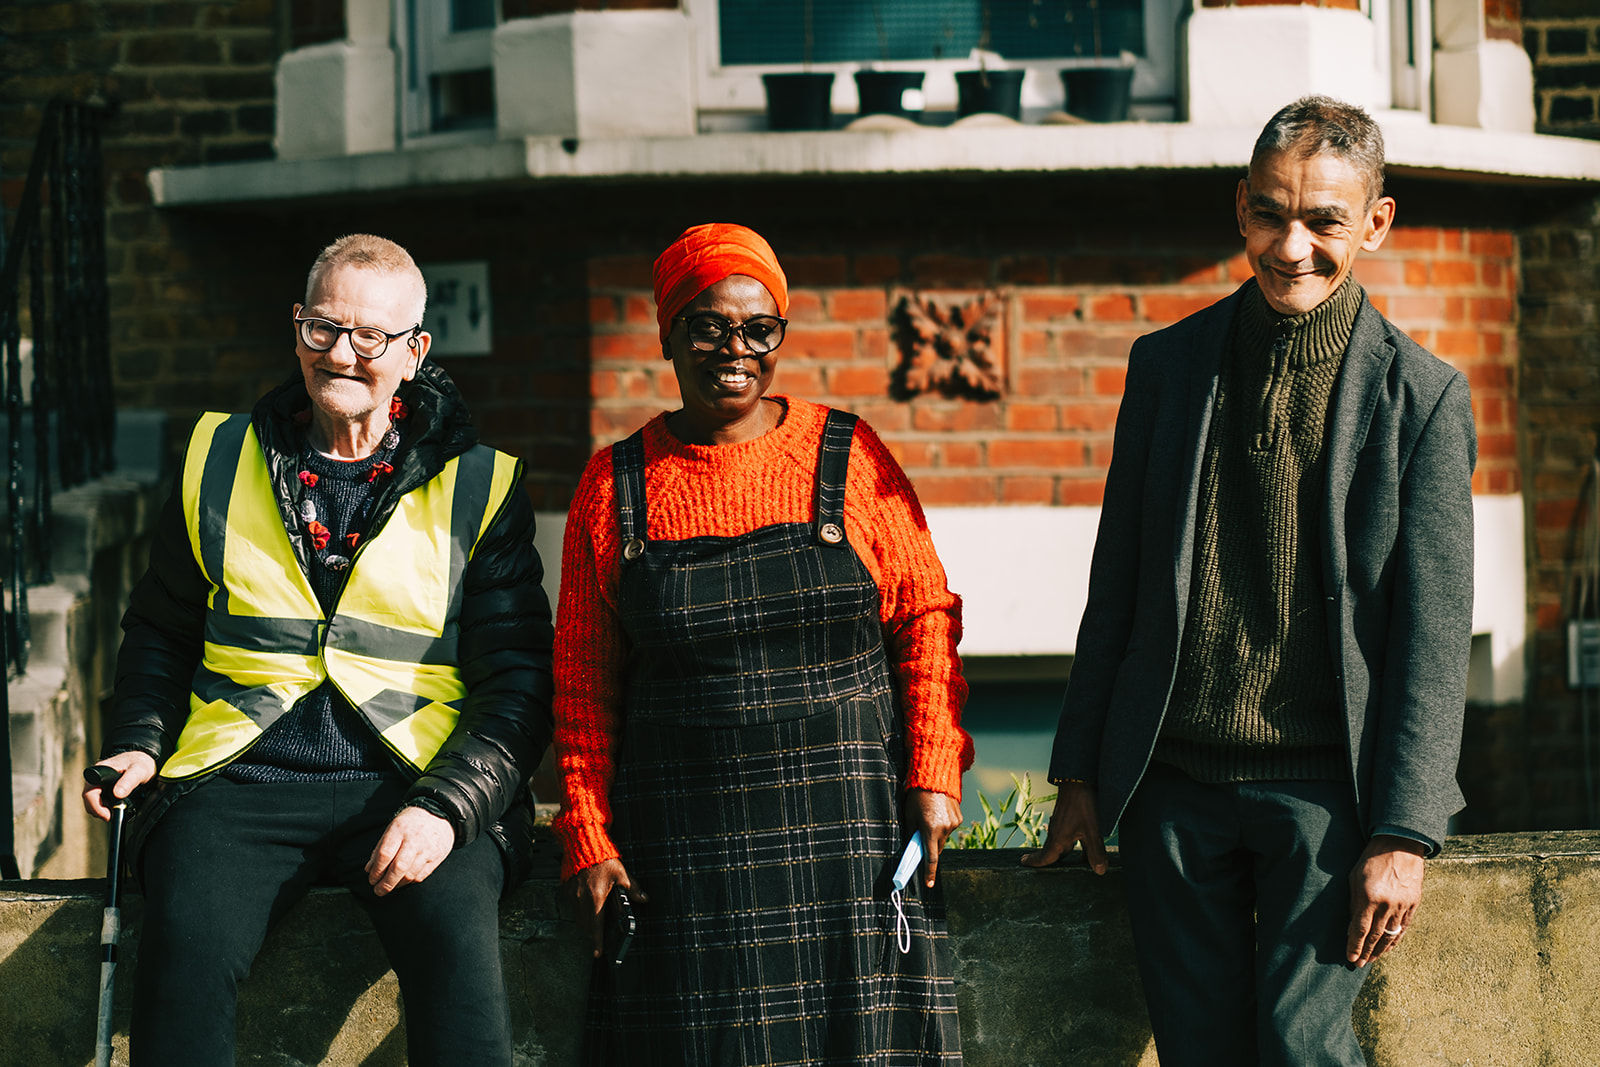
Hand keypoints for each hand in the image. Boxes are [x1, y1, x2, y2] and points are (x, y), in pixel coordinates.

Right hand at [81, 752, 156, 821]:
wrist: (142, 759)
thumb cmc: (140, 762)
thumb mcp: (138, 770)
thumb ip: (129, 781)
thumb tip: (117, 794)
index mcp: (100, 771)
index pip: (89, 793)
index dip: (95, 806)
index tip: (107, 814)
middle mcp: (95, 778)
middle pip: (89, 800)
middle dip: (100, 811)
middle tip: (113, 816)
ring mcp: (98, 784)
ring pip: (94, 803)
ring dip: (103, 810)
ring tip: (117, 811)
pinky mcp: (103, 789)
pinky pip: (100, 801)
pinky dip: (107, 807)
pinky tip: (117, 807)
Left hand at [365, 806, 455, 896]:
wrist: (440, 814)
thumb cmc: (410, 823)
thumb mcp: (392, 828)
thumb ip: (380, 848)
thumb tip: (369, 869)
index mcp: (400, 830)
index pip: (385, 855)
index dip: (376, 871)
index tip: (372, 879)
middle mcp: (415, 840)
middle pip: (398, 868)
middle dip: (386, 883)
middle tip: (378, 890)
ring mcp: (428, 849)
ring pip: (409, 875)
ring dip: (397, 884)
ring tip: (390, 885)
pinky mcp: (437, 857)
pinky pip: (421, 876)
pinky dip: (409, 882)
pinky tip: (403, 880)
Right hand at [564, 858, 646, 957]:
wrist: (582, 843)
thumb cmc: (602, 858)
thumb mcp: (621, 873)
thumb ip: (632, 888)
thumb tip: (643, 898)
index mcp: (596, 898)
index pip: (596, 927)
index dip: (597, 942)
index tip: (597, 953)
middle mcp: (581, 899)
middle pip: (585, 925)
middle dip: (592, 934)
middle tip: (599, 938)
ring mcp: (572, 895)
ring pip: (577, 917)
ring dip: (585, 923)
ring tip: (595, 924)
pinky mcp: (566, 889)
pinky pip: (572, 906)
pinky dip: (579, 911)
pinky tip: (587, 906)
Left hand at [903, 788, 962, 888]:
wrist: (935, 776)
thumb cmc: (917, 796)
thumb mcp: (909, 815)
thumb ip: (912, 832)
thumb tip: (913, 845)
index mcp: (930, 830)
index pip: (931, 858)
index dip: (929, 872)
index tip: (929, 884)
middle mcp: (944, 829)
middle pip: (938, 848)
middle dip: (930, 848)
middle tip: (922, 838)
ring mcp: (954, 823)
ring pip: (944, 838)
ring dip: (937, 835)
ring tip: (930, 818)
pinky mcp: (959, 817)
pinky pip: (950, 828)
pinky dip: (943, 826)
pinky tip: (938, 813)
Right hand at [1020, 782, 1108, 874]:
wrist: (1079, 779)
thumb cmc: (1083, 804)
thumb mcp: (1092, 830)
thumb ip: (1096, 851)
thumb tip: (1100, 872)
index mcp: (1058, 838)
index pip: (1045, 856)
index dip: (1036, 863)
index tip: (1024, 864)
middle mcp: (1057, 832)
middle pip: (1053, 852)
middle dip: (1049, 860)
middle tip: (1042, 867)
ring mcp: (1061, 823)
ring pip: (1062, 843)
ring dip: (1065, 853)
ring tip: (1075, 862)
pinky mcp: (1068, 816)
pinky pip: (1067, 834)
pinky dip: (1072, 843)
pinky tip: (1084, 843)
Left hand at [1346, 834, 1426, 965]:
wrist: (1400, 845)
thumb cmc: (1372, 859)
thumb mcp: (1354, 878)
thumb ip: (1354, 903)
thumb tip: (1352, 925)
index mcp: (1370, 897)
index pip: (1360, 929)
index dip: (1355, 945)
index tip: (1350, 958)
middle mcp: (1387, 905)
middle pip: (1376, 936)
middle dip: (1366, 951)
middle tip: (1359, 964)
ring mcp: (1403, 905)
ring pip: (1391, 935)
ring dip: (1381, 949)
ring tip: (1372, 959)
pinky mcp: (1414, 904)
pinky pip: (1404, 927)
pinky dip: (1396, 939)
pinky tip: (1389, 947)